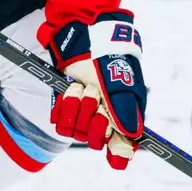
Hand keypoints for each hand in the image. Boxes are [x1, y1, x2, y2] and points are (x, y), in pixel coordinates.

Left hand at [46, 11, 146, 169]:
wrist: (85, 39)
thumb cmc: (109, 59)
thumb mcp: (119, 83)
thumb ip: (124, 110)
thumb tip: (132, 136)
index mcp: (125, 117)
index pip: (123, 148)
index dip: (118, 152)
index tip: (114, 151)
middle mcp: (105, 120)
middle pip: (95, 141)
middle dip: (93, 118)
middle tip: (96, 96)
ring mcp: (84, 114)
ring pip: (75, 132)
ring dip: (77, 107)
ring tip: (82, 87)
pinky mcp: (66, 108)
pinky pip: (60, 122)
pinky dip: (63, 105)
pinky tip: (70, 89)